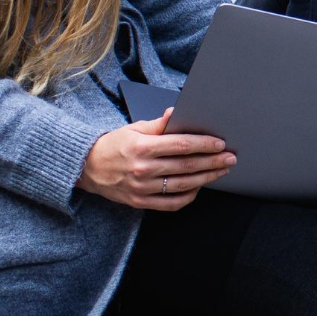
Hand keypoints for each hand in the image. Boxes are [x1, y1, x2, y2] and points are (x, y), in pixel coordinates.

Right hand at [77, 109, 234, 210]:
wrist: (86, 168)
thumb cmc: (113, 145)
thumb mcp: (134, 128)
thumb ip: (159, 124)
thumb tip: (176, 112)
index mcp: (142, 147)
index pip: (181, 145)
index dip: (204, 144)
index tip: (220, 143)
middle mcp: (143, 169)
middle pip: (187, 166)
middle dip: (213, 161)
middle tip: (231, 158)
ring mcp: (142, 188)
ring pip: (183, 185)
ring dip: (207, 178)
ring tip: (222, 171)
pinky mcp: (140, 202)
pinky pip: (171, 203)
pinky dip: (189, 196)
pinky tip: (199, 187)